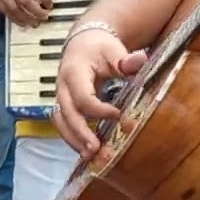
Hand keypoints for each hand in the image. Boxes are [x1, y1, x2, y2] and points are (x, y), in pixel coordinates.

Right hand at [53, 28, 148, 155]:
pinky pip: (62, 123)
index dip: (99, 110)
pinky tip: (86, 150)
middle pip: (66, 113)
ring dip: (73, 139)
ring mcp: (60, 96)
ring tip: (90, 156)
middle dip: (80, 133)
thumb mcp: (113, 50)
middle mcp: (62, 86)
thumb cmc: (99, 48)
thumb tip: (139, 61)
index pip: (83, 96)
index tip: (119, 115)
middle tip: (96, 149)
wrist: (83, 43)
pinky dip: (72, 137)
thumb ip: (126, 60)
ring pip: (60, 121)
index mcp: (74, 72)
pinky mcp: (63, 104)